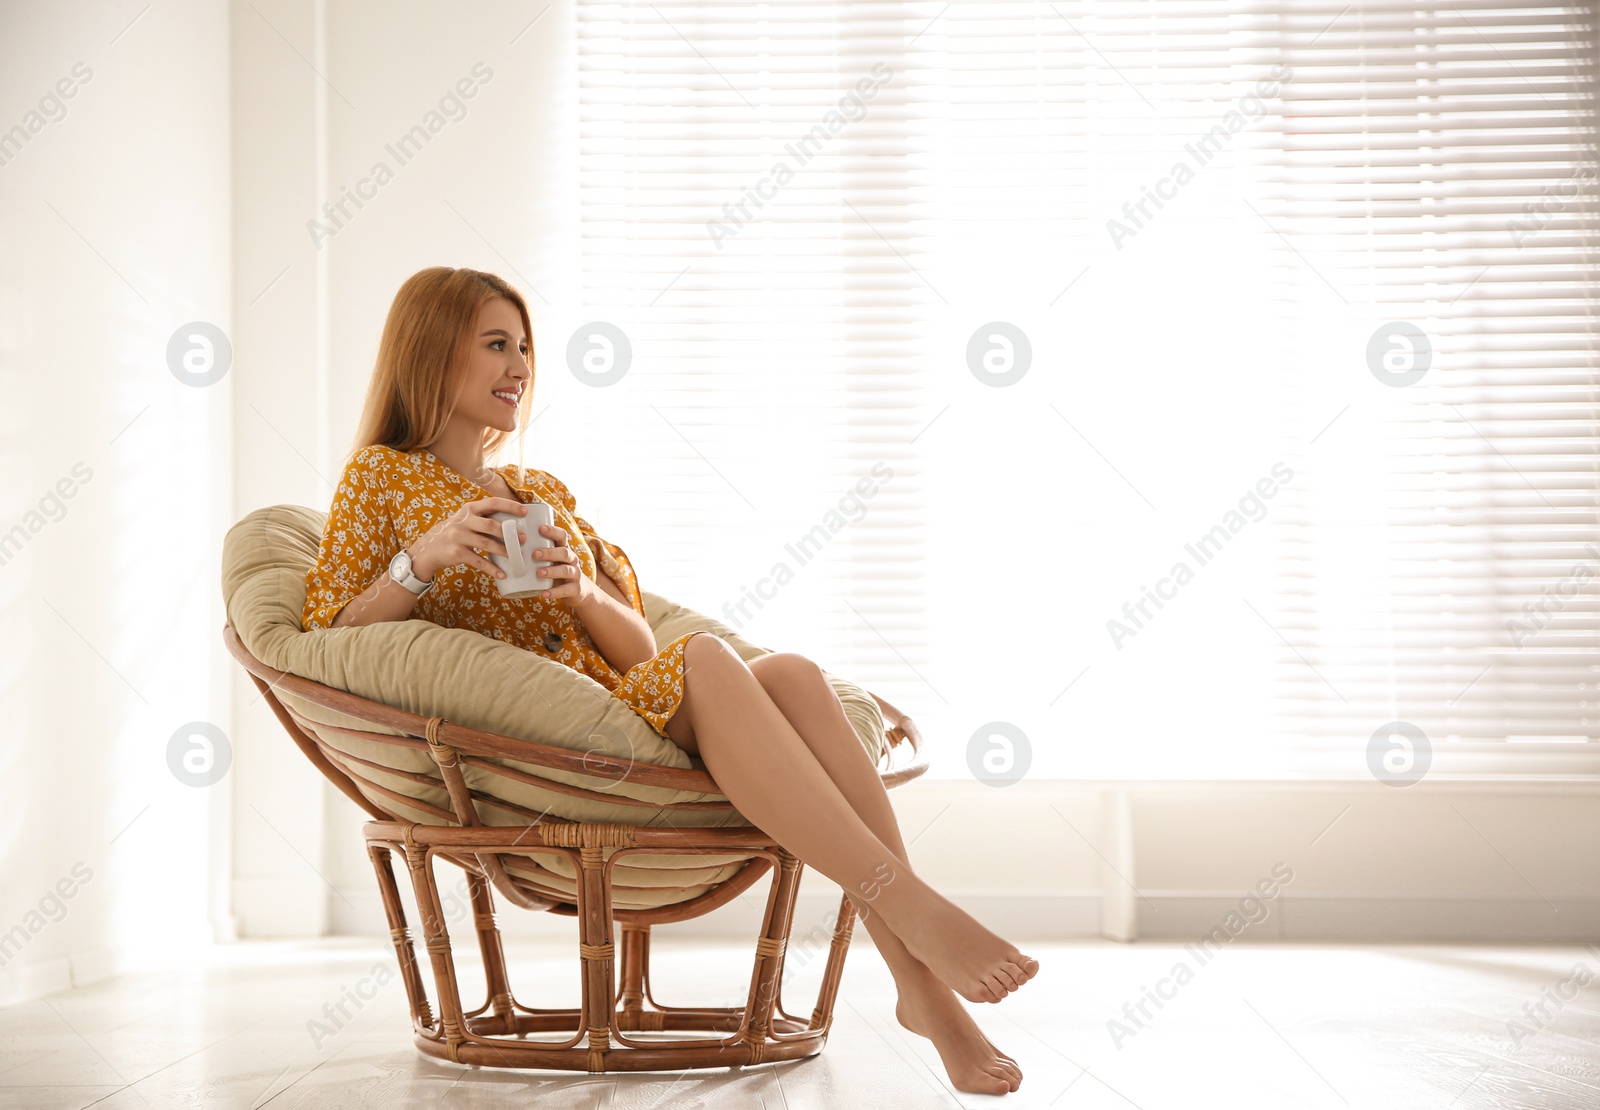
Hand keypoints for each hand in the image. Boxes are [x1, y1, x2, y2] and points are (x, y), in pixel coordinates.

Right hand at [408, 496, 528, 582]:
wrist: (429, 549)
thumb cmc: (456, 532)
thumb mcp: (466, 520)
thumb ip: (484, 518)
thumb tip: (514, 522)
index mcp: (470, 509)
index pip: (492, 503)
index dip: (510, 506)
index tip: (525, 510)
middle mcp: (463, 521)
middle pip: (491, 525)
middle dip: (509, 532)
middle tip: (523, 539)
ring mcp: (459, 537)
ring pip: (487, 544)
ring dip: (504, 551)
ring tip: (516, 556)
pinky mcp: (457, 553)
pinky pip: (478, 561)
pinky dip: (491, 569)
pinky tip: (502, 574)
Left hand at [530, 522, 593, 608]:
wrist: (578, 591)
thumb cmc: (557, 571)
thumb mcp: (551, 560)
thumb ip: (537, 553)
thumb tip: (508, 546)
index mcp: (564, 550)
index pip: (562, 536)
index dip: (553, 531)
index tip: (540, 528)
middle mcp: (572, 560)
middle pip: (565, 552)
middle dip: (550, 552)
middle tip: (535, 554)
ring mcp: (575, 574)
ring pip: (566, 570)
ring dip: (552, 571)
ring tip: (539, 573)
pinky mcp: (575, 589)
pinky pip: (565, 590)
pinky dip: (554, 592)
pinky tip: (544, 594)